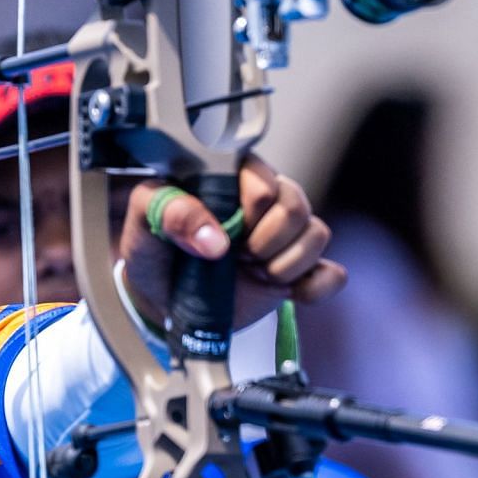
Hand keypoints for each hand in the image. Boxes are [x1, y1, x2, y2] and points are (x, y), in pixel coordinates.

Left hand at [120, 155, 345, 333]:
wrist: (162, 299)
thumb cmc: (156, 249)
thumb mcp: (146, 221)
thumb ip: (172, 213)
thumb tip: (215, 240)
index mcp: (232, 178)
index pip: (263, 182)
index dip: (247, 212)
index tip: (223, 232)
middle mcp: (265, 202)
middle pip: (297, 206)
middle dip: (266, 240)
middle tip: (238, 256)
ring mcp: (285, 238)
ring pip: (317, 235)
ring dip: (285, 264)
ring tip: (253, 273)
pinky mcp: (297, 272)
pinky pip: (331, 274)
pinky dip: (315, 286)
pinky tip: (287, 292)